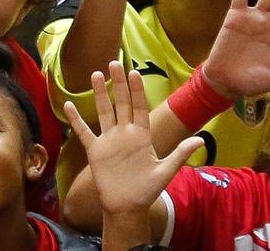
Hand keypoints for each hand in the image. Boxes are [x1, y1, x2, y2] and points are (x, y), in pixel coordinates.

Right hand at [65, 61, 202, 215]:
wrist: (127, 207)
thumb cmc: (147, 190)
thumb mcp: (165, 171)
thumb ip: (180, 154)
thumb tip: (201, 141)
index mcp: (141, 135)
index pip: (140, 107)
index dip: (137, 90)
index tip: (134, 73)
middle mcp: (124, 133)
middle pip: (121, 103)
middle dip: (118, 83)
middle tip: (114, 62)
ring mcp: (109, 140)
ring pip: (103, 111)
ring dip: (100, 93)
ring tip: (95, 74)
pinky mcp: (95, 150)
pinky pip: (84, 132)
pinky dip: (75, 119)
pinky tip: (68, 104)